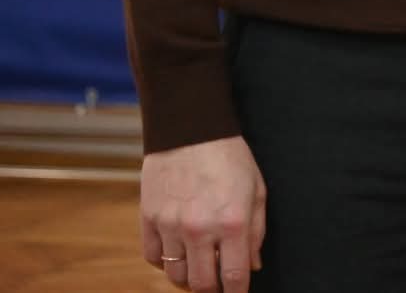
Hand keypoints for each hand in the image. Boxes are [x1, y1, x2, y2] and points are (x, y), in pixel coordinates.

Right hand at [140, 135, 265, 291]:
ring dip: (187, 277)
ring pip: (175, 274)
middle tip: (217, 282)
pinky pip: (152, 257)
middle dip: (212, 289)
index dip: (236, 292)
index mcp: (232, 223)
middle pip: (201, 284)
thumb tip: (253, 264)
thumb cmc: (229, 156)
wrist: (190, 128)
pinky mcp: (148, 218)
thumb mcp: (256, 189)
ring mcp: (171, 225)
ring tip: (197, 267)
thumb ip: (256, 231)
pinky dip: (164, 261)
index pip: (233, 277)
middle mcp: (200, 229)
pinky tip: (176, 252)